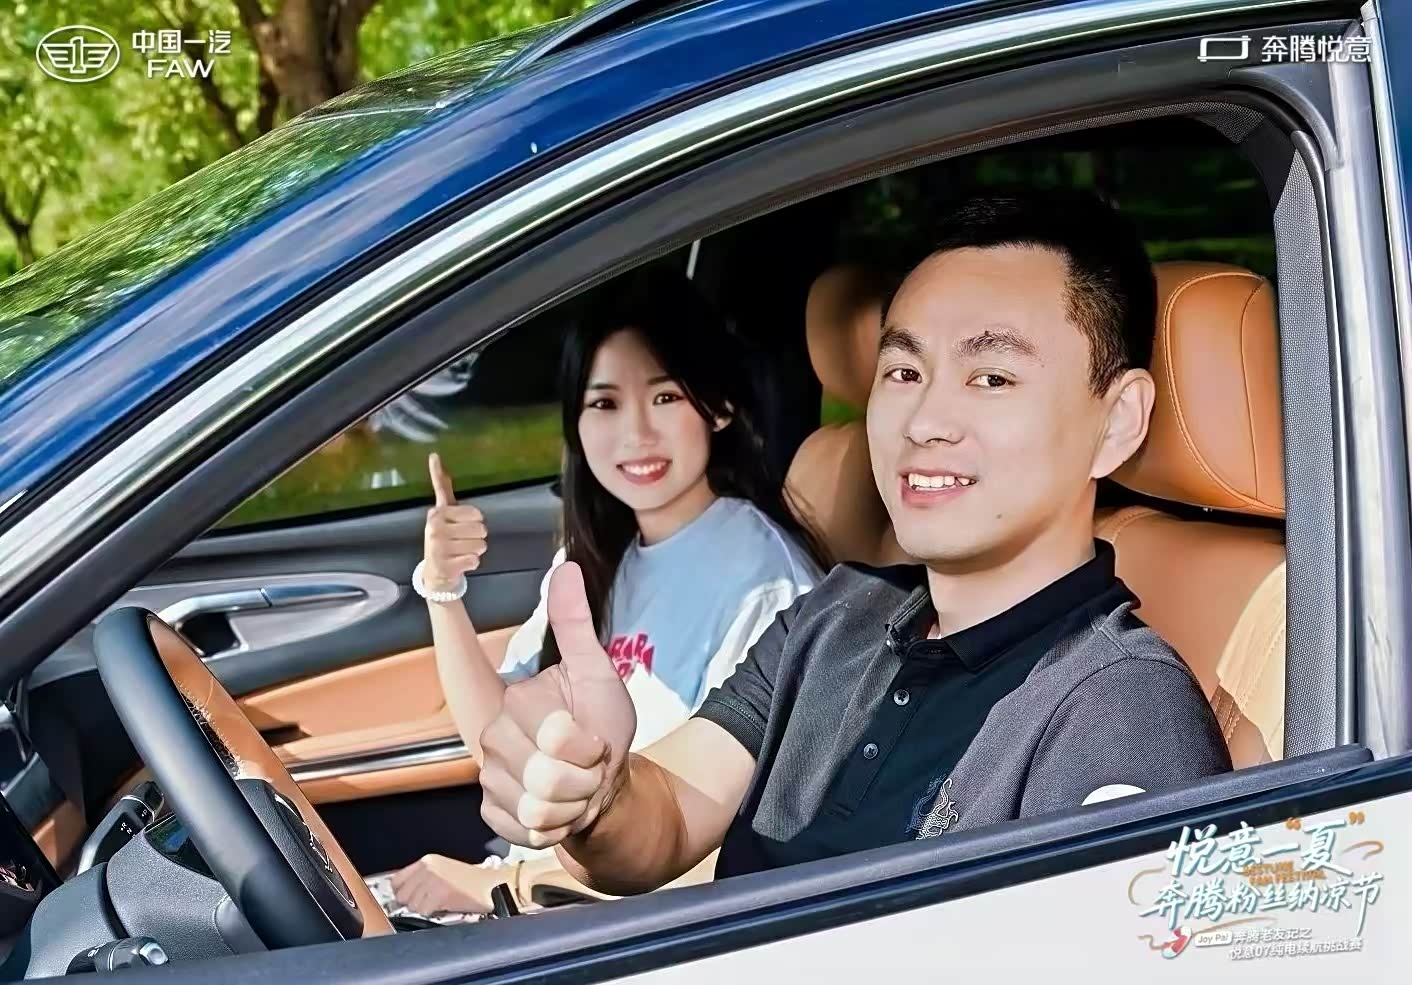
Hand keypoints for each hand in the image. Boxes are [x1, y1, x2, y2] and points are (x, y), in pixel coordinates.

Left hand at [388, 854, 504, 914]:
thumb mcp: (443, 870)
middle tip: (426, 904)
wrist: (492, 885)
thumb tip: (404, 893)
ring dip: (422, 910)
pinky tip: (443, 908)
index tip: (407, 899)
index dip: (401, 893)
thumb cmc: (472, 881)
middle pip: (401, 895)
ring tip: (437, 905)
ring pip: (411, 905)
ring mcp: (433, 880)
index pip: (396, 880)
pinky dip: (431, 914)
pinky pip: (423, 912)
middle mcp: (428, 868)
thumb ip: (423, 877)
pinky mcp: (440, 894)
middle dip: (411, 903)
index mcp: (427, 860)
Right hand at [423, 453, 487, 590]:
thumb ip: (442, 485)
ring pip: (480, 546)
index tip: (461, 526)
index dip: (475, 521)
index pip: (476, 513)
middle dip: (477, 537)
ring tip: (460, 552)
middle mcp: (435, 529)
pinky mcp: (445, 566)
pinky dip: (472, 563)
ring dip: (475, 551)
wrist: (434, 572)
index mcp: (437, 513)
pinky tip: (459, 563)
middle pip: (481, 530)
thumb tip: (435, 456)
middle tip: (462, 542)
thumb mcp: (443, 510)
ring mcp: (438, 548)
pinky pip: (475, 560)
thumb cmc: (442, 537)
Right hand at [478, 562, 636, 847]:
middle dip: (584, 779)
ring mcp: (490, 779)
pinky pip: (526, 831)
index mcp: (517, 704)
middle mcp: (493, 740)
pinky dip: (556, 827)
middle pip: (546, 779)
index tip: (594, 740)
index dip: (589, 746)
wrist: (599, 778)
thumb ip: (576, 624)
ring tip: (577, 788)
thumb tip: (566, 568)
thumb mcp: (597, 673)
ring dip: (573, 805)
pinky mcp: (493, 813)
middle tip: (588, 766)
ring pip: (538, 810)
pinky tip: (561, 810)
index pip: (557, 736)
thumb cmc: (600, 723)